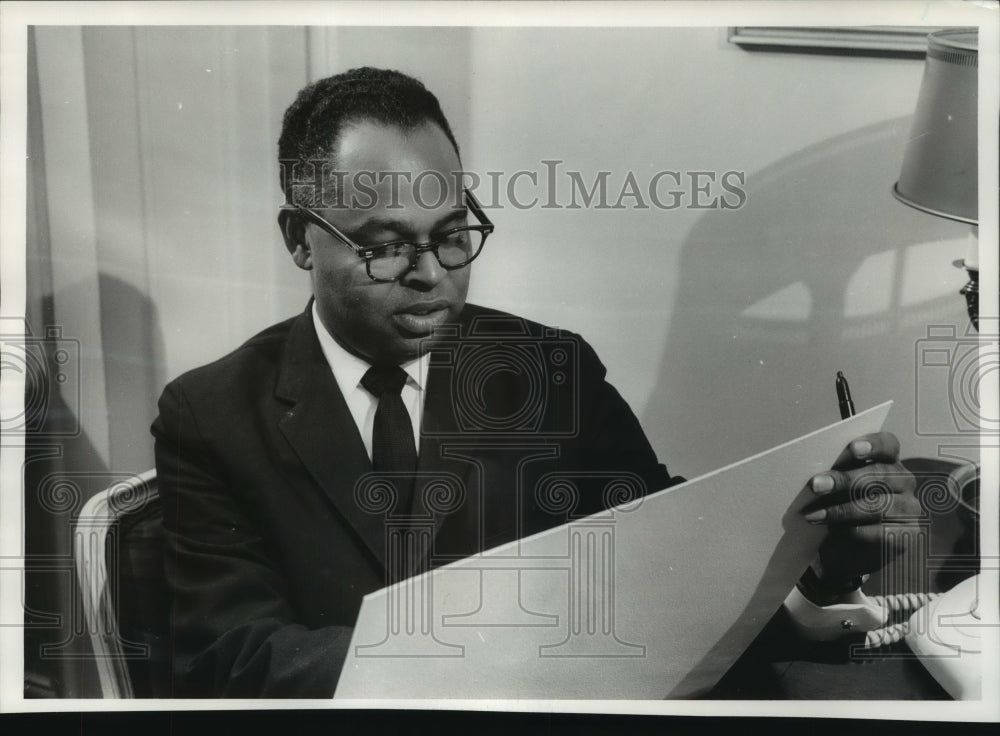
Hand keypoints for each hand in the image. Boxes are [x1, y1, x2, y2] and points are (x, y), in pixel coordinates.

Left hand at [802, 432, 920, 581]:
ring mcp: (910, 508)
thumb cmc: (841, 508)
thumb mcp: (837, 490)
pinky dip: (854, 531)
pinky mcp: (908, 535)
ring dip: (843, 510)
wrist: (849, 550)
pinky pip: (881, 532)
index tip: (854, 448)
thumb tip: (817, 474)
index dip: (873, 445)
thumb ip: (834, 476)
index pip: (888, 446)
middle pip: (879, 475)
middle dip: (844, 480)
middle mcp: (904, 481)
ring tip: (815, 515)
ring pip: (878, 506)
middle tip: (816, 486)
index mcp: (887, 462)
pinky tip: (834, 530)